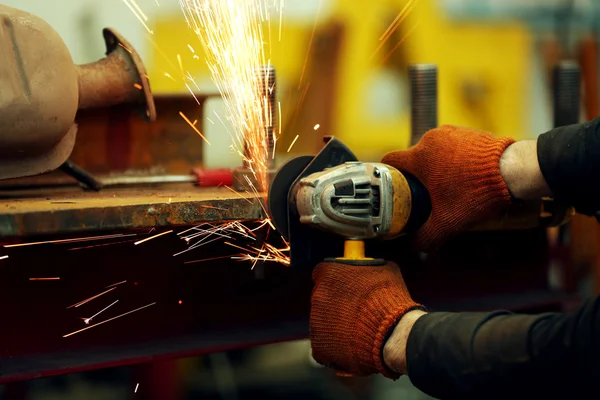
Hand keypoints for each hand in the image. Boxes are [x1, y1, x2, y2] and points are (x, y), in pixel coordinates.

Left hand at [310, 261, 423, 378]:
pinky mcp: (320, 344)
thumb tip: (368, 265)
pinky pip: (325, 342)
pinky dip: (336, 344)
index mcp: (328, 273)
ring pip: (323, 320)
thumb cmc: (389, 298)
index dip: (336, 280)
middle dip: (336, 303)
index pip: (323, 273)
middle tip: (354, 310)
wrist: (392, 332)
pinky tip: (352, 343)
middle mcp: (318, 295)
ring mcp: (316, 321)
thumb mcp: (384, 269)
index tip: (345, 286)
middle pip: (322, 297)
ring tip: (357, 328)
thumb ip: (368, 266)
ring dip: (336, 323)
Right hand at [382, 125, 514, 250]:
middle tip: (422, 196)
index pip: (390, 160)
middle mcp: (431, 139)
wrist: (514, 170)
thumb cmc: (477, 193)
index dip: (386, 175)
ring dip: (435, 168)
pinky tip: (463, 176)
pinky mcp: (467, 131)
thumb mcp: (447, 221)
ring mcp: (450, 132)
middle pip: (413, 158)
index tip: (392, 188)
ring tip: (446, 187)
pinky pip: (451, 146)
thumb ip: (425, 237)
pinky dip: (452, 160)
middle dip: (415, 176)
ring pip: (432, 152)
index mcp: (419, 156)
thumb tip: (410, 247)